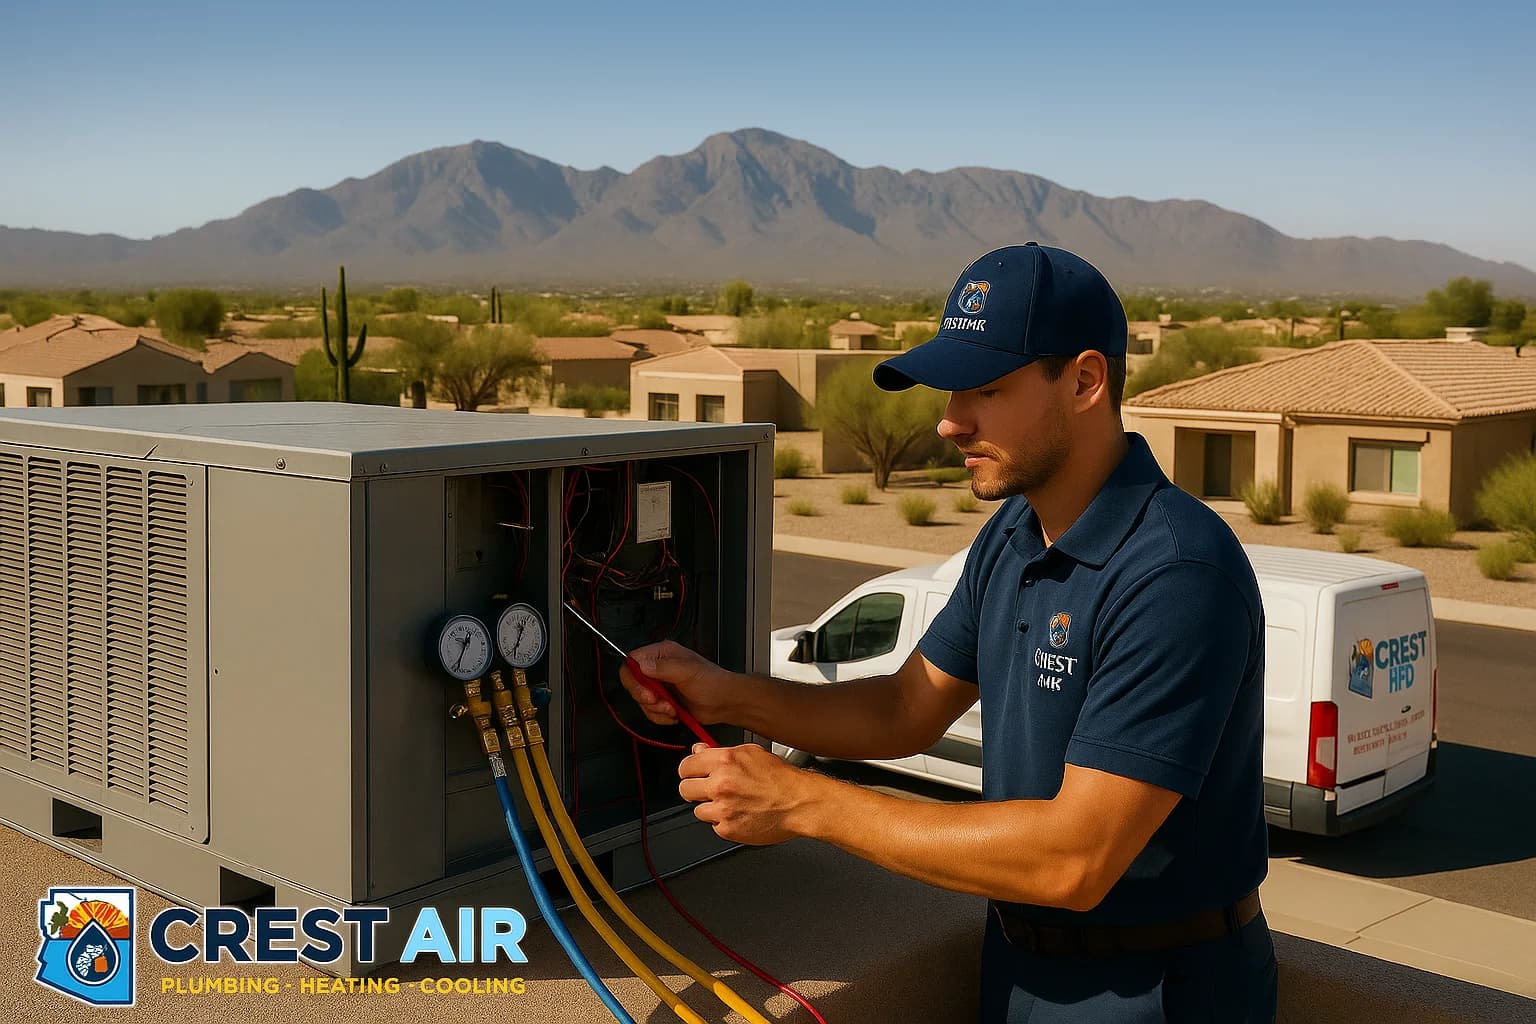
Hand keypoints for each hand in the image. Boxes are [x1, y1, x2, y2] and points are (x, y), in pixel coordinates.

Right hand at [619, 641, 731, 726]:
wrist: (725, 703)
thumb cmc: (713, 682)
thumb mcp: (688, 672)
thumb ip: (664, 668)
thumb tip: (641, 665)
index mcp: (662, 653)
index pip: (632, 661)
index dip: (634, 678)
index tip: (646, 692)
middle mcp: (657, 668)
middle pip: (633, 682)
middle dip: (645, 697)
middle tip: (660, 703)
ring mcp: (660, 685)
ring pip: (640, 700)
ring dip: (655, 710)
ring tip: (672, 709)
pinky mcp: (663, 701)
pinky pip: (649, 711)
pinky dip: (660, 717)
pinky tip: (674, 715)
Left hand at [678, 743, 818, 844]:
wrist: (799, 803)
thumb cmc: (781, 779)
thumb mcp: (751, 753)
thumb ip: (720, 752)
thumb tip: (699, 750)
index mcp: (725, 761)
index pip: (686, 766)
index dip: (689, 771)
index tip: (693, 774)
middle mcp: (720, 784)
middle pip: (685, 789)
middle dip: (695, 789)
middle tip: (709, 790)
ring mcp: (722, 808)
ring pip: (698, 810)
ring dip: (711, 807)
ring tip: (732, 804)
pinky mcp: (727, 829)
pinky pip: (714, 825)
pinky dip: (724, 822)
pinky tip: (740, 814)